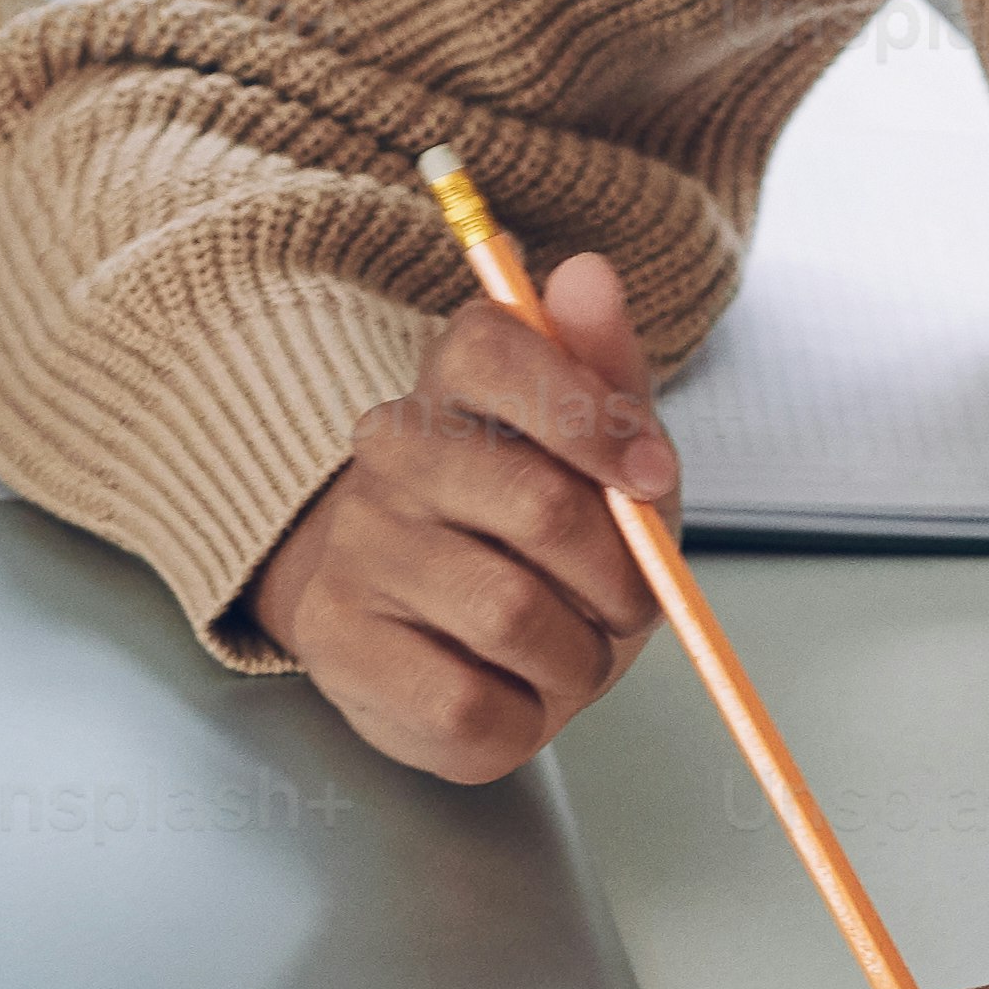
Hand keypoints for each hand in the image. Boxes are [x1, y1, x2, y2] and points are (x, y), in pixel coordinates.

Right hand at [242, 253, 677, 780]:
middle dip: (622, 578)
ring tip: (567, 653)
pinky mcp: (336, 645)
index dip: (593, 417)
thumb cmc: (537, 537)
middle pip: (540, 503)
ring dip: (578, 660)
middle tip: (627, 604)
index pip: (496, 347)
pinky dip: (524, 718)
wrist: (435, 633)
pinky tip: (512, 693)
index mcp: (452, 379)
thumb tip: (589, 271)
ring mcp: (354, 548)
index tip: (652, 481)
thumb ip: (605, 366)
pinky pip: (470, 705)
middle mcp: (388, 450)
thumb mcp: (599, 448)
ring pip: (514, 617)